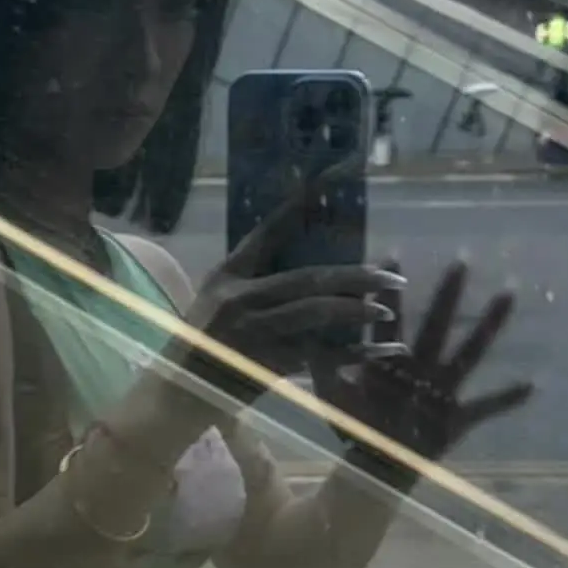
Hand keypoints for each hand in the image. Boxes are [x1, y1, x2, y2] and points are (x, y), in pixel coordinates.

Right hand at [183, 171, 406, 395]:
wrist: (176, 395)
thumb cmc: (200, 345)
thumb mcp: (216, 301)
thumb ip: (252, 280)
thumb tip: (306, 266)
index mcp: (229, 275)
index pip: (272, 228)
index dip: (307, 199)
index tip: (342, 172)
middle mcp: (240, 297)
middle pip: (309, 277)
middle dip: (356, 276)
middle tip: (392, 276)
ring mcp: (252, 331)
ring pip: (315, 312)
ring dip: (356, 310)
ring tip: (386, 311)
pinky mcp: (263, 364)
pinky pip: (320, 356)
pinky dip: (356, 355)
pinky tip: (386, 353)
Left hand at [313, 259, 533, 484]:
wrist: (373, 465)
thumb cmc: (355, 427)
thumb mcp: (332, 397)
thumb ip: (319, 368)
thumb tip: (297, 337)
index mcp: (390, 362)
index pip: (389, 320)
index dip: (387, 293)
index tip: (388, 257)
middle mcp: (420, 368)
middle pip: (436, 324)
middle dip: (447, 295)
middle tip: (462, 259)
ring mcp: (441, 390)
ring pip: (468, 352)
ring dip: (488, 326)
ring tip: (508, 295)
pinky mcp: (457, 417)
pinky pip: (486, 407)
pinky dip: (506, 398)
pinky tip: (532, 384)